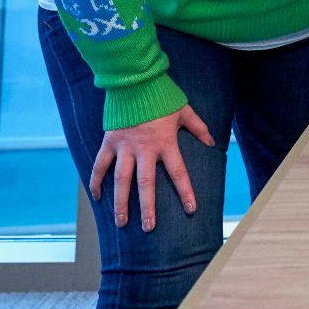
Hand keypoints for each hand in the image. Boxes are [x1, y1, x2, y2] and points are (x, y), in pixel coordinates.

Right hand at [89, 104, 215, 231]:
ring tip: (122, 222)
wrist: (134, 81)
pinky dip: (96, 181)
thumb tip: (212, 143)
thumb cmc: (161, 97)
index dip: (185, 191)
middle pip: (146, 183)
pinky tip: (97, 198)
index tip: (191, 209)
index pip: (178, 172)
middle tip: (148, 227)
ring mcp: (124, 147)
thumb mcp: (185, 111)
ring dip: (121, 202)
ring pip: (121, 180)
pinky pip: (100, 165)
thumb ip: (199, 127)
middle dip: (147, 207)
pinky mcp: (109, 142)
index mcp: (165, 143)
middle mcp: (144, 149)